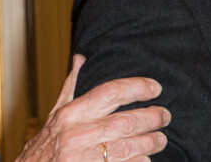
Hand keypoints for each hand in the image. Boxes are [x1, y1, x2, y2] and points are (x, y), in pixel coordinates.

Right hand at [15, 55, 169, 161]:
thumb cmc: (46, 145)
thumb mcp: (56, 113)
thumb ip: (71, 86)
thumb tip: (81, 58)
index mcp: (70, 113)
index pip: (109, 92)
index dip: (135, 88)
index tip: (154, 87)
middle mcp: (77, 133)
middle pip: (124, 122)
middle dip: (150, 118)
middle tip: (165, 115)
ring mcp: (84, 157)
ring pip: (127, 148)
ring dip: (149, 143)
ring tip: (161, 138)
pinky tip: (147, 160)